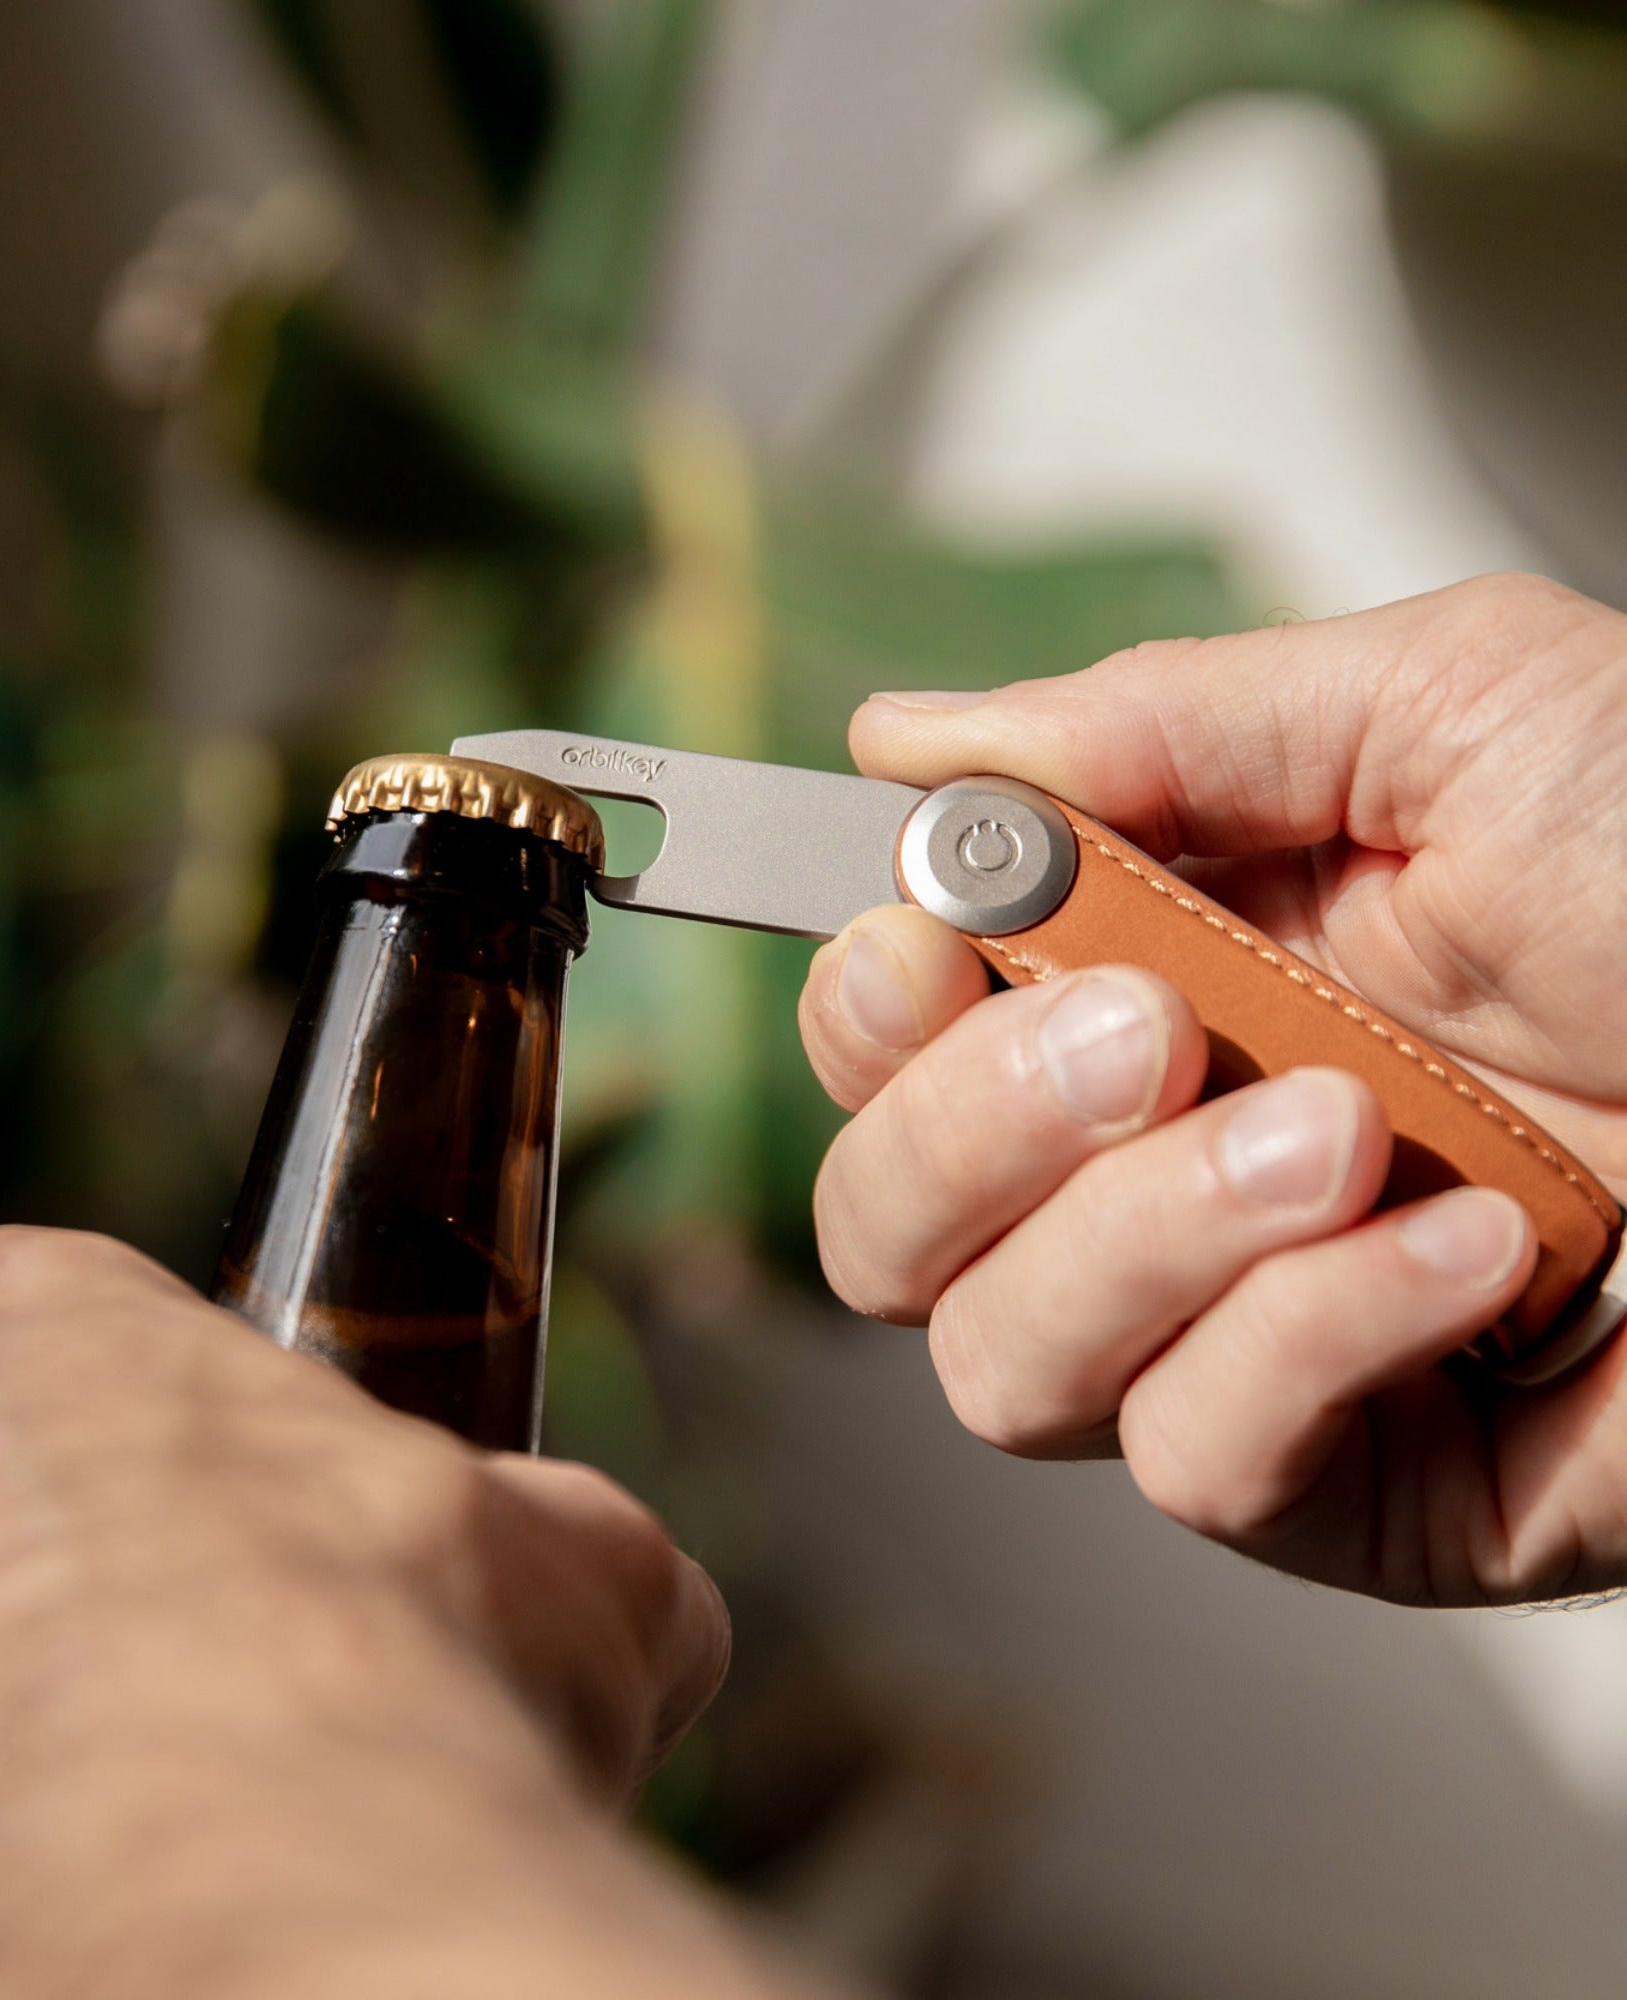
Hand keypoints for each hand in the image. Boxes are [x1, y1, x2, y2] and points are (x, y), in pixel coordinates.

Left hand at [0, 1228, 762, 1999]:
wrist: (283, 1957)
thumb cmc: (408, 1691)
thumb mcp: (572, 1566)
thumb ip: (559, 1544)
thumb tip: (634, 1598)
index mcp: (20, 1330)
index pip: (82, 1324)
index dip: (195, 1425)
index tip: (283, 1520)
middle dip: (71, 1592)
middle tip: (229, 1701)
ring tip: (167, 1865)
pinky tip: (85, 1960)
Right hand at [799, 573, 1626, 1606]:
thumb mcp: (1447, 709)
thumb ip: (1153, 722)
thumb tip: (906, 737)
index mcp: (1153, 984)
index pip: (886, 1047)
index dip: (860, 1013)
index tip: (927, 944)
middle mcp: (1161, 1170)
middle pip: (885, 1233)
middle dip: (964, 1133)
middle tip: (1139, 1030)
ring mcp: (1246, 1332)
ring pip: (1004, 1366)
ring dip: (1139, 1239)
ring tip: (1331, 1133)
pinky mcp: (1357, 1482)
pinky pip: (1203, 1459)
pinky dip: (1311, 1340)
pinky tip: (1468, 1247)